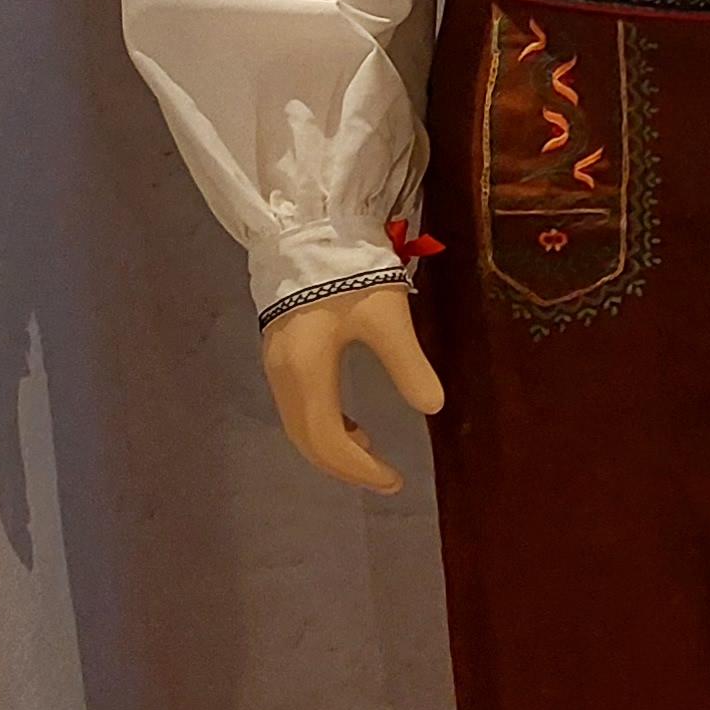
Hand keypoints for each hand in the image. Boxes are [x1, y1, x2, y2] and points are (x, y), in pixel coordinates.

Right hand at [263, 283, 446, 494]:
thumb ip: (409, 365)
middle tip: (385, 478)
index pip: (328, 441)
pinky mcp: (280, 351)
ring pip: (299, 425)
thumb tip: (434, 406)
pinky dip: (323, 423)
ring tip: (372, 451)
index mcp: (306, 373)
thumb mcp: (387, 316)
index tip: (395, 480)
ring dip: (332, 446)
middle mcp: (282, 376)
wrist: (308, 228)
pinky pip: (298, 405)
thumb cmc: (349, 272)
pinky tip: (351, 422)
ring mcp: (275, 364)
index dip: (360, 469)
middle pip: (307, 440)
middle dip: (345, 465)